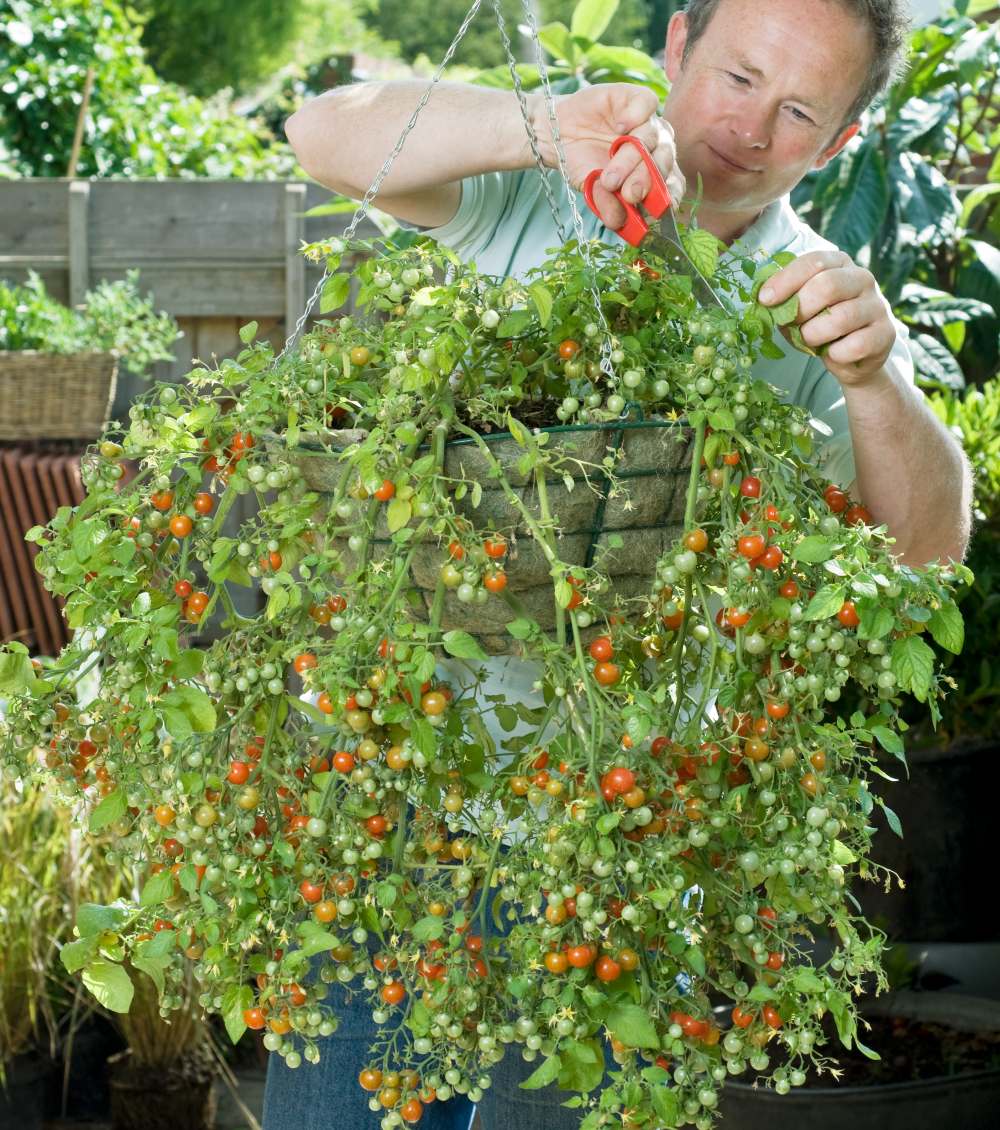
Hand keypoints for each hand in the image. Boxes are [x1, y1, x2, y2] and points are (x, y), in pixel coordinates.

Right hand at [529, 84, 684, 232]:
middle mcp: (656, 147)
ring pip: (651, 138)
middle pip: (662, 162)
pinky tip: (619, 128)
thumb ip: (607, 203)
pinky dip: (635, 116)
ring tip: (608, 177)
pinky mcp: (635, 98)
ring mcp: (648, 122)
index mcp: (655, 173)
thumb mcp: (592, 189)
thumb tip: (617, 221)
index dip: (669, 196)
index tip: (659, 211)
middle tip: (629, 195)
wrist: (557, 135)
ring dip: (630, 160)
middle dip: (646, 181)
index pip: (674, 184)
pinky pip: (646, 104)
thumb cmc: (582, 164)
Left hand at [758, 250, 896, 386]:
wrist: (852, 358)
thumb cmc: (820, 326)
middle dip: (801, 308)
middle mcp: (863, 278)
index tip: (765, 299)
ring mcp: (877, 305)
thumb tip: (764, 300)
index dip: (786, 280)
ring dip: (814, 334)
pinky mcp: (886, 333)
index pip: (814, 261)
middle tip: (791, 323)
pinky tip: (833, 353)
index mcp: (840, 264)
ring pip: (840, 318)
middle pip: (828, 285)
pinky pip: (854, 345)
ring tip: (810, 340)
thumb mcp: (799, 310)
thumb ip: (785, 301)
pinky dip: (835, 354)